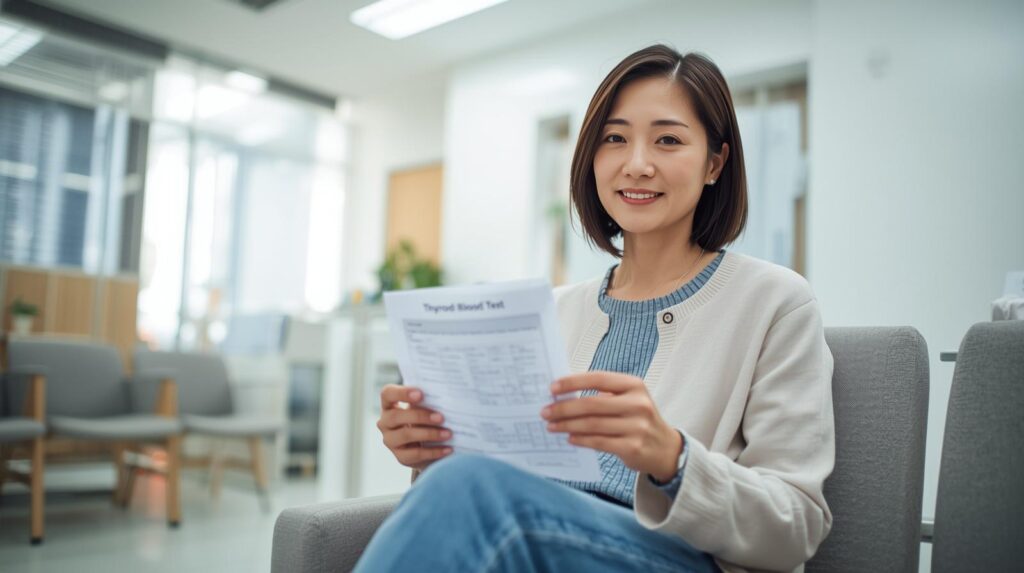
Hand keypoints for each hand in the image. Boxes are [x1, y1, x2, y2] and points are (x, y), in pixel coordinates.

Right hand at [377, 384, 452, 470]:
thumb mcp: (424, 408)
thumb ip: (427, 402)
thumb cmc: (425, 418)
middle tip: (441, 417)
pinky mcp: (400, 456)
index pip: (387, 394)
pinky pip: (416, 454)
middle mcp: (385, 422)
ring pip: (406, 435)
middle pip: (396, 416)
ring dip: (429, 434)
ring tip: (448, 433)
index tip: (421, 394)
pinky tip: (448, 448)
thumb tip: (443, 401)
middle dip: (420, 416)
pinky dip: (434, 451)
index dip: (402, 393)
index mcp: (389, 404)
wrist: (426, 445)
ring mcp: (390, 441)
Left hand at [541, 372, 682, 481]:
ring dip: (567, 425)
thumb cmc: (637, 419)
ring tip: (551, 426)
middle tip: (545, 411)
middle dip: (564, 408)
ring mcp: (637, 426)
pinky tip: (569, 438)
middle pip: (592, 404)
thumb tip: (564, 395)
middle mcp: (637, 404)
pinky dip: (581, 440)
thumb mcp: (628, 399)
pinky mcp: (632, 447)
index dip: (572, 382)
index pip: (598, 379)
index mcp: (634, 385)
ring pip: (592, 425)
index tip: (552, 388)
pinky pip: (599, 442)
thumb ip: (602, 395)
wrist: (665, 448)